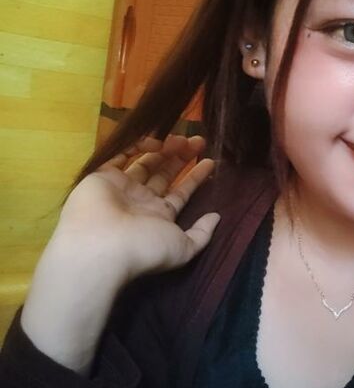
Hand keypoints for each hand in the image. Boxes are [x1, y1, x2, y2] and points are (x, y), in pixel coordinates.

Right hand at [54, 135, 218, 281]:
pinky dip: (137, 145)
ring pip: (146, 162)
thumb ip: (202, 233)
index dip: (196, 177)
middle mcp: (140, 201)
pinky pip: (120, 155)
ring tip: (183, 139)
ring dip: (165, 149)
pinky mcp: (102, 175)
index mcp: (158, 217)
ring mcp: (121, 187)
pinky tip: (157, 141)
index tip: (211, 162)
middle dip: (182, 158)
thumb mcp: (184, 247)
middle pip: (164, 174)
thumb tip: (216, 217)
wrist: (102, 246)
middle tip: (199, 141)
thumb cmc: (145, 247)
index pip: (180, 193)